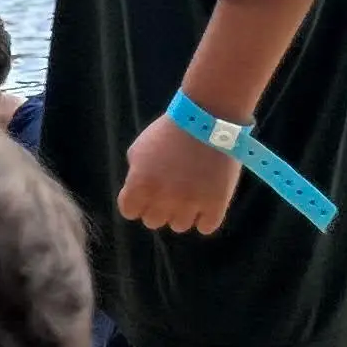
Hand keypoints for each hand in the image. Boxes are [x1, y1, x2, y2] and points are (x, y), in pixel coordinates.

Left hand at [118, 113, 243, 232]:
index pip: (130, 211)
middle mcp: (162, 200)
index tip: (147, 192)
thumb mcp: (139, 149)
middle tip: (171, 192)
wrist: (208, 120)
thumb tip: (137, 193)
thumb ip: (135, 174)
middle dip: (159, 207)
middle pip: (153, 221)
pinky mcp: (216, 205)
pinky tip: (207, 203)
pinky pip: (206, 227)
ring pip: (179, 226)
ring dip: (183, 213)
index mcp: (139, 186)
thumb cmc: (170, 131)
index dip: (137, 202)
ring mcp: (190, 205)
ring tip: (191, 194)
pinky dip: (206, 218)